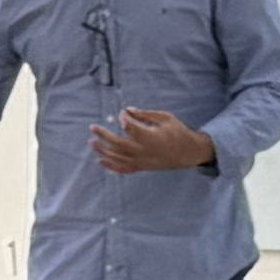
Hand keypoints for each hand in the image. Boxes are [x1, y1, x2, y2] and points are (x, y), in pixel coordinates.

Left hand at [86, 106, 214, 173]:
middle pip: (118, 144)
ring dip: (103, 151)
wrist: (187, 153)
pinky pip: (123, 169)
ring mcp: (141, 162)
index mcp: (150, 137)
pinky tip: (100, 161)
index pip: (129, 127)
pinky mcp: (142, 168)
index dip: (123, 118)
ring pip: (117, 158)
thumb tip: (128, 110)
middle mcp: (143, 152)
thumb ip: (145, 114)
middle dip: (103, 136)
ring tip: (91, 143)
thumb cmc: (177, 132)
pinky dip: (111, 166)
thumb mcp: (165, 118)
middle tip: (92, 128)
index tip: (123, 113)